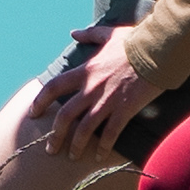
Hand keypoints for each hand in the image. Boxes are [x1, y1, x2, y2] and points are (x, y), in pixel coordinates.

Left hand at [32, 27, 162, 162]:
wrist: (156, 51)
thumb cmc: (134, 41)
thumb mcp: (108, 34)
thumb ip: (90, 35)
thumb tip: (74, 33)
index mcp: (85, 71)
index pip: (54, 87)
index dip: (40, 101)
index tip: (33, 113)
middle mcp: (91, 88)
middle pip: (65, 116)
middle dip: (55, 135)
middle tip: (50, 149)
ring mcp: (107, 101)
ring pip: (84, 129)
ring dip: (75, 146)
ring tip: (71, 157)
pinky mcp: (124, 110)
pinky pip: (110, 134)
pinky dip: (103, 148)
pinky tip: (99, 157)